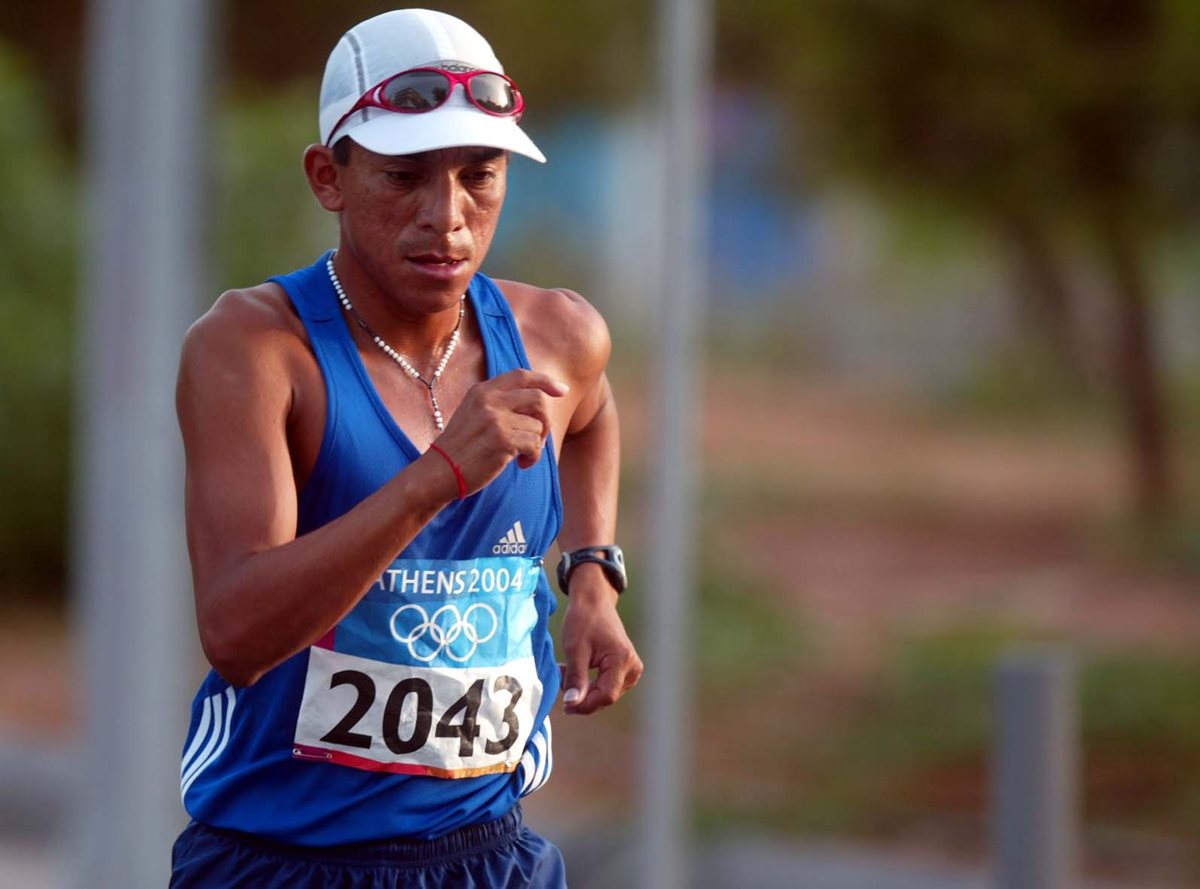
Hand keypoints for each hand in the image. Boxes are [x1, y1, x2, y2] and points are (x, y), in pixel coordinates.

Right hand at [429, 370, 567, 494]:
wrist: (438, 471)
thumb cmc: (460, 448)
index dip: (545, 381)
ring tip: (522, 457)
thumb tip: (537, 402)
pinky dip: (533, 457)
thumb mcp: (473, 413)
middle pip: (537, 399)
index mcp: (482, 391)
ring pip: (537, 426)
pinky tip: (521, 464)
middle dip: (544, 421)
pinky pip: (534, 444)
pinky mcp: (502, 440)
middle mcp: (489, 400)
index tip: (561, 390)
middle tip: (538, 438)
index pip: (521, 375)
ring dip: (536, 444)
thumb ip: (498, 403)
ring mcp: (496, 419)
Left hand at [560, 578, 642, 714]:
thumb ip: (576, 678)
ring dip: (584, 690)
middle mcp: (633, 668)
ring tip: (567, 671)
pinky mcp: (626, 670)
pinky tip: (577, 671)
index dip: (584, 704)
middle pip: (606, 697)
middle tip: (561, 678)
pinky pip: (607, 686)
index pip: (605, 696)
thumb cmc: (583, 620)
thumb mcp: (575, 649)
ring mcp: (632, 669)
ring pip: (605, 694)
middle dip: (582, 695)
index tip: (563, 704)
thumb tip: (571, 704)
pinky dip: (590, 684)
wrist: (593, 602)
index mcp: (622, 660)